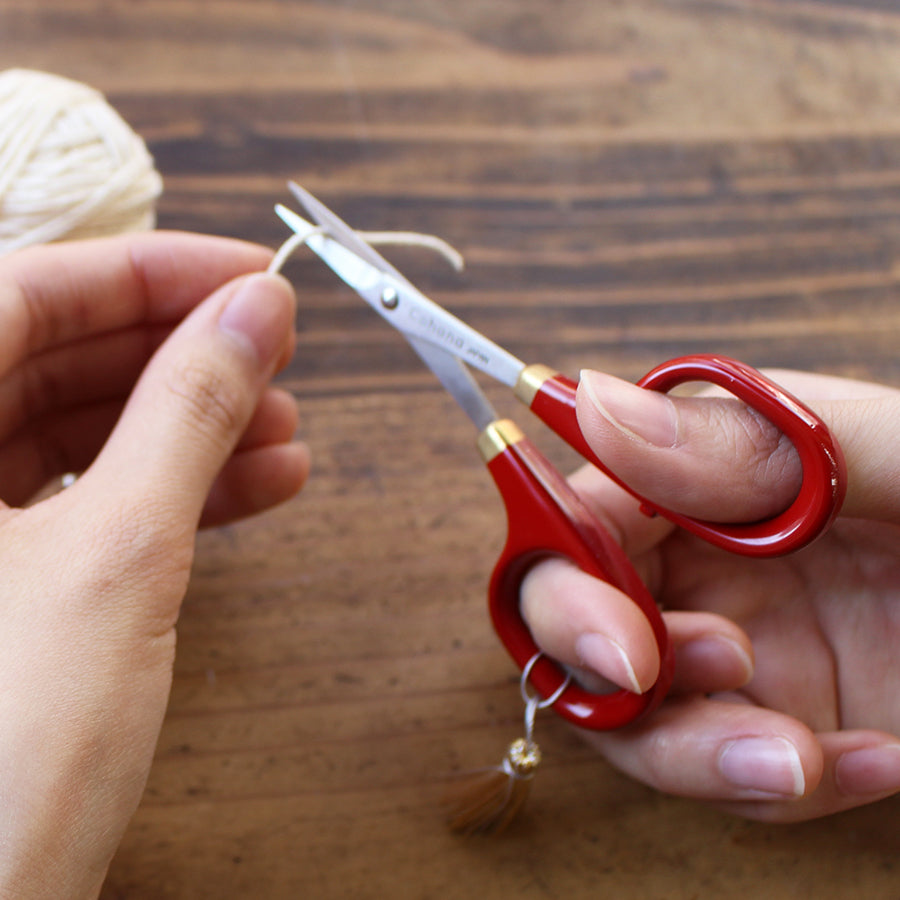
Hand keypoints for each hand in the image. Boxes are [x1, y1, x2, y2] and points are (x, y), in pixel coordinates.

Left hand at [0, 233, 308, 895]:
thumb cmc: (2, 759)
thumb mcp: (120, 553)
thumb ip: (189, 414)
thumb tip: (256, 314)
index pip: (26, 293)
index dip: (152, 272)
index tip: (252, 275)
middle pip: (57, 359)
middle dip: (183, 353)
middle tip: (276, 350)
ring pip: (82, 433)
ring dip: (193, 426)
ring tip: (287, 429)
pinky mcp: (0, 579)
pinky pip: (91, 501)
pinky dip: (176, 490)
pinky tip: (259, 486)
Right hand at [521, 367, 899, 821]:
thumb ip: (748, 441)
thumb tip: (592, 402)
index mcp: (714, 470)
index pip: (582, 510)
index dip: (563, 573)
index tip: (618, 640)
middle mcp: (706, 555)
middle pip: (572, 614)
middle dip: (600, 661)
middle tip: (657, 681)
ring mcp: (736, 643)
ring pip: (629, 711)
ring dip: (688, 746)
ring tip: (792, 755)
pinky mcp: (777, 721)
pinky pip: (724, 768)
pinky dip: (774, 783)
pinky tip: (869, 761)